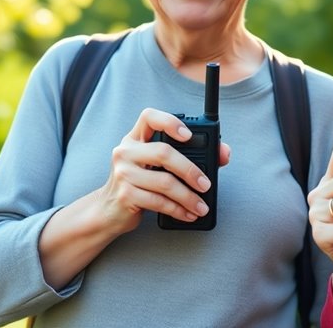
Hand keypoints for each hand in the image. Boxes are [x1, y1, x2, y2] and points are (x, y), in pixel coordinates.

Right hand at [91, 108, 231, 235]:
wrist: (108, 210)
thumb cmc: (140, 183)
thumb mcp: (156, 165)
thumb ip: (189, 155)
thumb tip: (224, 154)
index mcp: (135, 138)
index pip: (149, 117)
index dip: (170, 121)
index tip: (188, 135)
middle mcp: (125, 151)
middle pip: (164, 153)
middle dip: (190, 170)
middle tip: (206, 184)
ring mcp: (123, 173)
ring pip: (164, 182)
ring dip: (188, 197)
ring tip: (201, 206)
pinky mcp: (125, 195)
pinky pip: (158, 202)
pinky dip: (178, 210)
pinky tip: (188, 214)